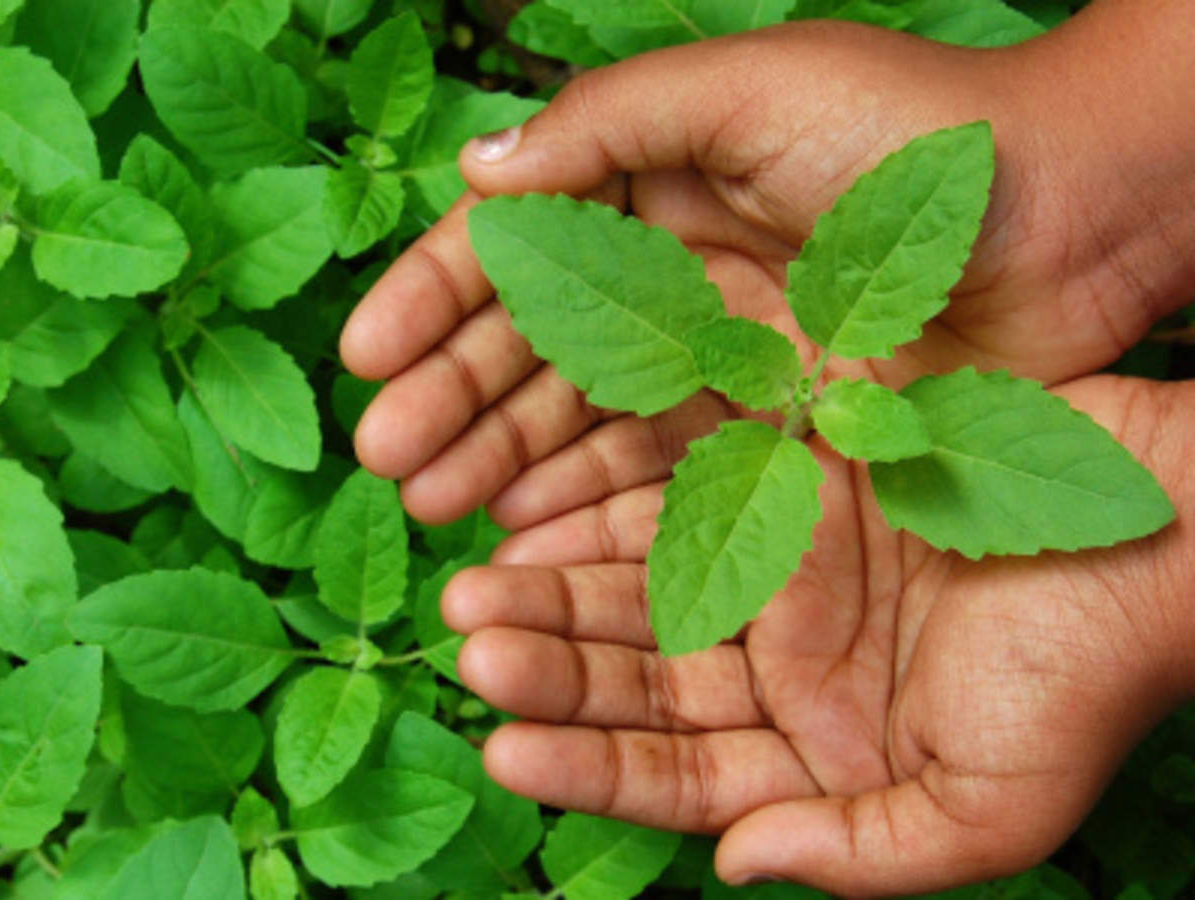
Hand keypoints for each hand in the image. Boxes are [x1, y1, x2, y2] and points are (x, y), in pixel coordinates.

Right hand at [340, 1, 1194, 528]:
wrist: (1074, 215)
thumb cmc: (919, 136)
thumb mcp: (749, 90)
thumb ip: (609, 126)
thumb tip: (477, 169)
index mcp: (654, 187)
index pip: (514, 249)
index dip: (434, 301)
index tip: (367, 357)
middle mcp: (674, 277)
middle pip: (537, 347)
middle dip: (455, 399)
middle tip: (392, 463)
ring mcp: (719, 361)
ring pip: (586, 419)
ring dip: (506, 460)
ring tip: (439, 508)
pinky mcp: (770, 433)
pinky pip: (660, 472)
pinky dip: (592, 501)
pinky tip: (531, 530)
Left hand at [441, 375, 1194, 896]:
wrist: (1155, 534)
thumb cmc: (1084, 682)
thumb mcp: (989, 812)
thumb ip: (862, 858)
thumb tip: (740, 865)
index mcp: (812, 748)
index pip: (675, 771)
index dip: (589, 766)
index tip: (505, 749)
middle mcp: (780, 660)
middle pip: (642, 674)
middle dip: (552, 666)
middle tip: (467, 646)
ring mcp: (781, 564)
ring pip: (645, 585)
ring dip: (561, 587)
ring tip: (477, 588)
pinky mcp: (792, 476)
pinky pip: (684, 489)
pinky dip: (615, 501)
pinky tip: (544, 506)